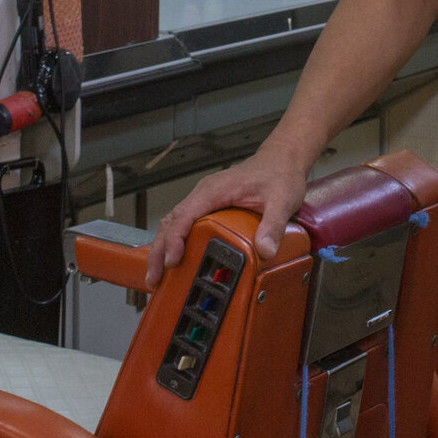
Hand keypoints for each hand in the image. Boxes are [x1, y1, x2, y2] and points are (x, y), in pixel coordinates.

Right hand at [144, 148, 310, 288]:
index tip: (172, 261)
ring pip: (173, 223)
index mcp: (215, 190)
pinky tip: (174, 260)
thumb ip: (273, 225)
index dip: (174, 240)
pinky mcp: (208, 207)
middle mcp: (204, 194)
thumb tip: (265, 251)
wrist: (282, 159)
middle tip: (154, 278)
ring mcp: (204, 200)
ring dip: (163, 248)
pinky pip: (184, 224)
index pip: (185, 215)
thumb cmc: (278, 174)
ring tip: (158, 276)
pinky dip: (174, 242)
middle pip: (171, 222)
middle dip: (159, 251)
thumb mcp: (282, 200)